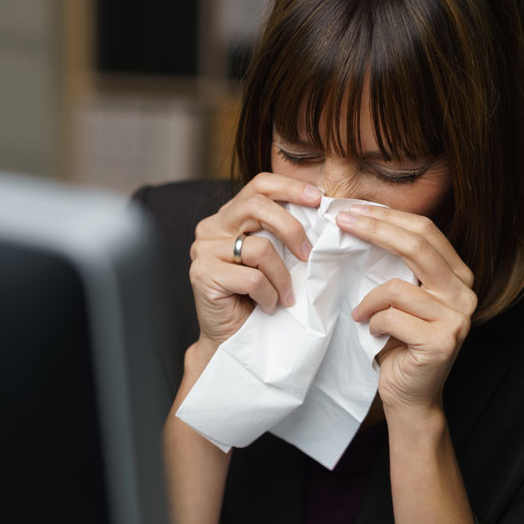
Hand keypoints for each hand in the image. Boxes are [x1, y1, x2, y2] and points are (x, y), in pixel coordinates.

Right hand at [188, 173, 321, 355]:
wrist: (233, 338)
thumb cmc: (258, 297)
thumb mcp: (274, 257)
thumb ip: (282, 233)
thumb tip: (321, 210)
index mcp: (229, 217)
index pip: (259, 185)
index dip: (289, 187)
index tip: (318, 198)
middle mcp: (211, 227)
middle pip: (257, 206)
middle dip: (291, 228)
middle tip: (308, 255)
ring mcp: (202, 249)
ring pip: (260, 248)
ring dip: (282, 277)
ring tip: (284, 296)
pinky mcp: (202, 273)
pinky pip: (252, 278)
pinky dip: (268, 295)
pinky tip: (267, 306)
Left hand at [336, 205, 477, 417]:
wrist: (411, 396)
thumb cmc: (399, 343)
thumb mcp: (402, 297)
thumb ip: (397, 265)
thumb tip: (361, 220)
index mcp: (458, 276)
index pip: (425, 231)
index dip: (388, 216)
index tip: (353, 210)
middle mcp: (464, 293)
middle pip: (417, 245)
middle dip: (375, 229)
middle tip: (342, 222)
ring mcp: (456, 318)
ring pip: (397, 287)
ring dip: (369, 300)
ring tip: (362, 314)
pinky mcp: (441, 342)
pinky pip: (391, 317)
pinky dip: (373, 323)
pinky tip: (373, 334)